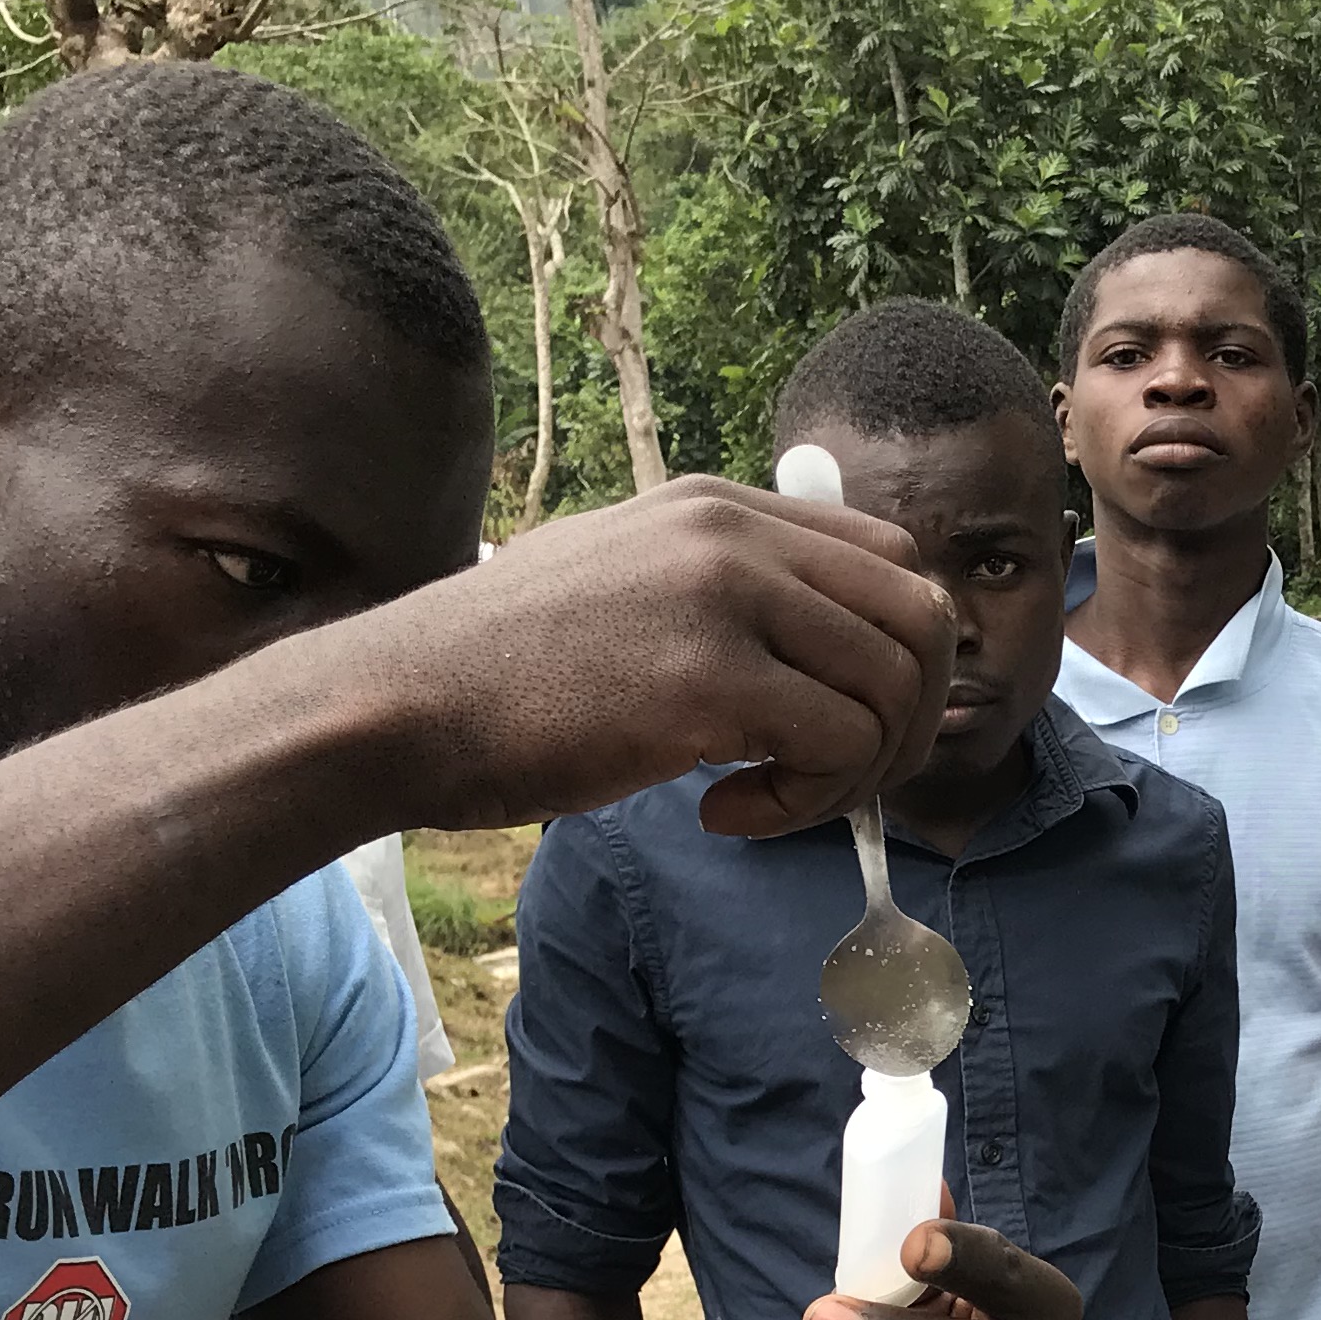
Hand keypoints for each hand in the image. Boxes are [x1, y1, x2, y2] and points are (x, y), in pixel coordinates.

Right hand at [363, 477, 957, 839]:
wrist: (400, 704)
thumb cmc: (501, 674)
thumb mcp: (622, 585)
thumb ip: (720, 591)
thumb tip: (818, 647)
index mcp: (719, 506)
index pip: (891, 562)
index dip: (898, 658)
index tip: (844, 725)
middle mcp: (734, 532)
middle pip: (921, 620)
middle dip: (905, 721)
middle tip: (833, 780)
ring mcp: (725, 597)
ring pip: (891, 690)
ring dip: (852, 773)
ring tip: (767, 800)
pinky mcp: (709, 679)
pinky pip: (836, 749)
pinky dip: (803, 804)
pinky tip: (725, 813)